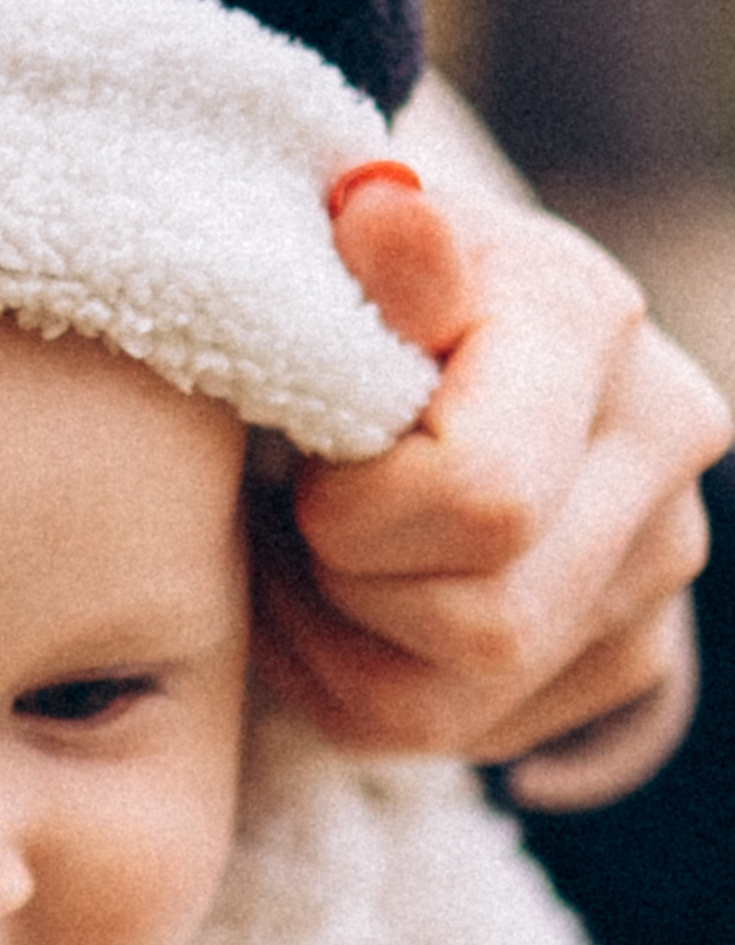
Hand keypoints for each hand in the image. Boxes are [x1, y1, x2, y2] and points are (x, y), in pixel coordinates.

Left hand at [257, 169, 726, 770]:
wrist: (396, 325)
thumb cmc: (339, 286)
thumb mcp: (331, 248)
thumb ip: (364, 259)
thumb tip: (382, 209)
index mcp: (591, 325)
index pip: (481, 503)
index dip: (351, 515)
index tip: (301, 464)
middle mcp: (661, 446)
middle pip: (481, 624)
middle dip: (340, 588)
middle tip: (282, 518)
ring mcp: (659, 561)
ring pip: (459, 703)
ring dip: (332, 648)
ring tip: (295, 557)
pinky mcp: (628, 648)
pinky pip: (464, 735)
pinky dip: (363, 687)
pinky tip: (339, 603)